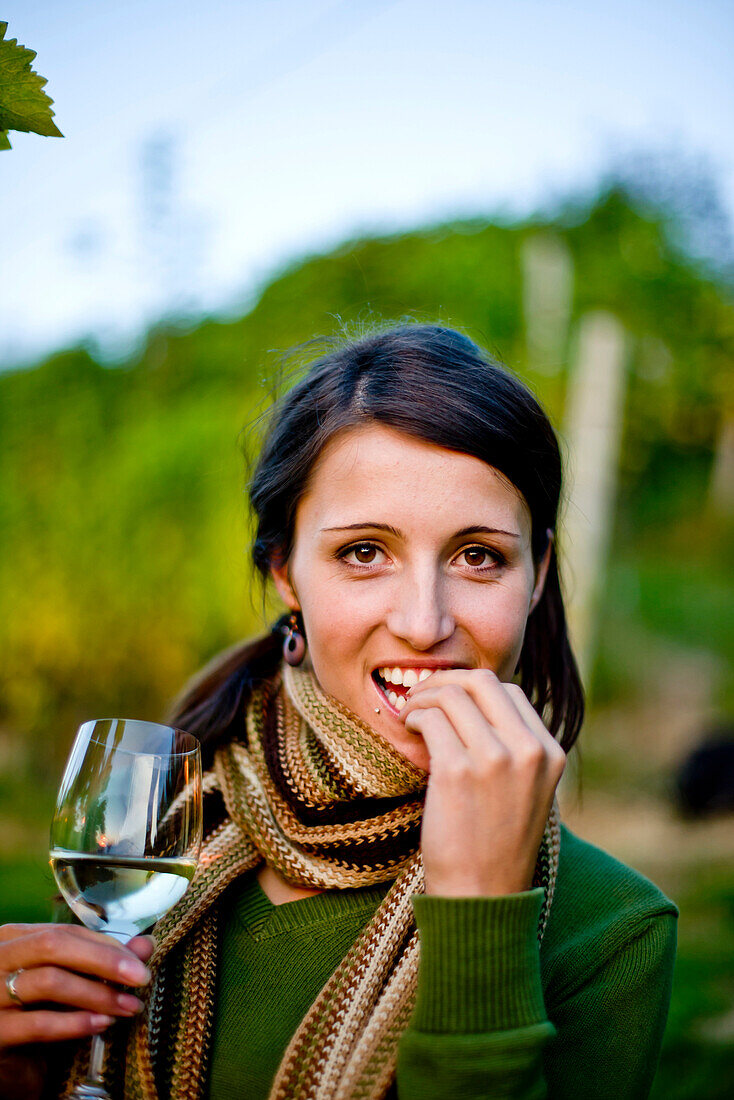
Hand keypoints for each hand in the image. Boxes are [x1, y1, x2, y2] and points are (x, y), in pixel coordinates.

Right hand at [0, 923, 152, 1056]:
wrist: (3, 1065)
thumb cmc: (34, 1014)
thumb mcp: (66, 983)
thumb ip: (101, 962)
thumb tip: (145, 945)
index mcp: (14, 940)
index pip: (64, 932)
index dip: (104, 945)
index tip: (139, 959)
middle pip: (54, 945)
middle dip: (104, 960)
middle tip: (140, 977)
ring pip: (49, 981)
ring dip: (96, 994)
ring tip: (127, 1006)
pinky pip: (38, 1023)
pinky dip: (74, 1023)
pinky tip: (100, 1024)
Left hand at [401, 669, 565, 896]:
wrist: (482, 896)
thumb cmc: (495, 845)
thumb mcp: (526, 790)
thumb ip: (515, 748)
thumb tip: (475, 704)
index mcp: (550, 753)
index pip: (509, 691)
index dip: (471, 689)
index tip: (448, 702)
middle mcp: (528, 751)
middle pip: (481, 682)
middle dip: (445, 681)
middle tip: (421, 698)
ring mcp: (494, 759)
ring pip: (451, 695)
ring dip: (422, 697)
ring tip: (410, 715)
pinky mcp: (458, 771)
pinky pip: (430, 718)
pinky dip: (413, 716)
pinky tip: (408, 730)